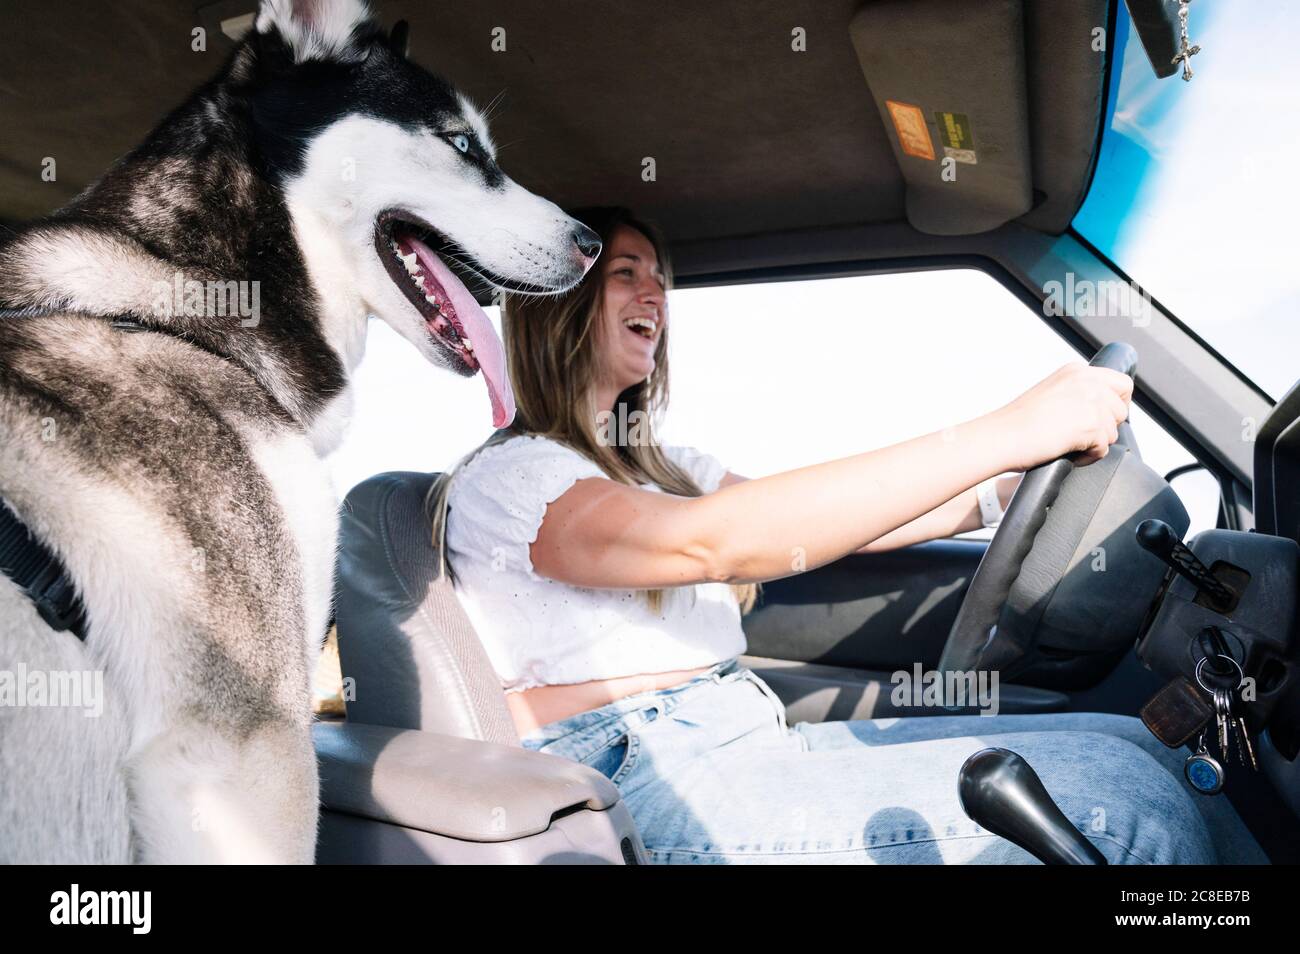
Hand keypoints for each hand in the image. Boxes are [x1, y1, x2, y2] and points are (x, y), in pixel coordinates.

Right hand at [995, 362, 1132, 470]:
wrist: (1001, 436)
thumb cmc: (1017, 422)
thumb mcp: (1052, 393)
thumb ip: (1078, 394)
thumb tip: (1101, 410)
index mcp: (1077, 371)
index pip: (1122, 384)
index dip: (1116, 404)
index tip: (1102, 418)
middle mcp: (1088, 381)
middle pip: (1121, 410)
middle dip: (1106, 427)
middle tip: (1081, 435)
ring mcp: (1091, 402)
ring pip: (1113, 431)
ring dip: (1094, 443)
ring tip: (1068, 445)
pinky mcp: (1091, 425)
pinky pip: (1103, 449)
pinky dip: (1087, 457)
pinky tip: (1067, 453)